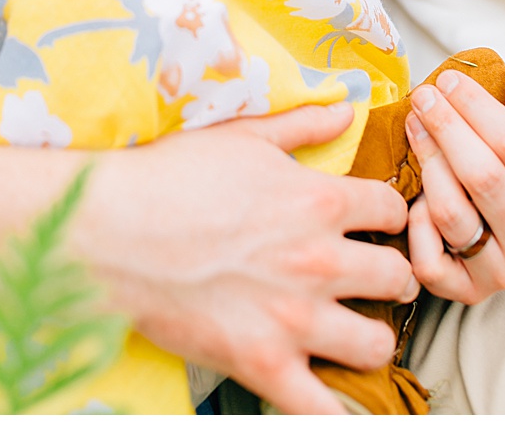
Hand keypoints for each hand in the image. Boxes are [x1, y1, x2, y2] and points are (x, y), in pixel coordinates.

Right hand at [74, 104, 419, 414]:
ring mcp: (293, 318)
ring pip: (377, 344)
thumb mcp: (243, 137)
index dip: (392, 218)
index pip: (395, 211)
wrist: (106, 230)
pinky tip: (331, 395)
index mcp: (321, 202)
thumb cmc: (168, 179)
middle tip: (377, 282)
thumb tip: (346, 109)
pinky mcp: (260, 363)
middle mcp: (319, 261)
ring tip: (356, 333)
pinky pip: (319, 406)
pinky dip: (333, 409)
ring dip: (373, 339)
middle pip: (398, 277)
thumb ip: (303, 125)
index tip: (378, 227)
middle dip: (393, 279)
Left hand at [403, 55, 504, 302]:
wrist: (493, 219)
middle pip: (484, 178)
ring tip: (414, 128)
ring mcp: (500, 271)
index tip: (447, 80)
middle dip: (447, 129)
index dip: (477, 108)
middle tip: (422, 97)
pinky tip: (413, 195)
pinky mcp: (463, 292)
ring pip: (454, 215)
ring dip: (428, 165)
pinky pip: (430, 262)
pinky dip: (416, 225)